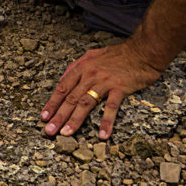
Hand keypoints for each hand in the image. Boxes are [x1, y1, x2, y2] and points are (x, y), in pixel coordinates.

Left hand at [41, 42, 163, 139]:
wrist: (141, 51)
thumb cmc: (117, 54)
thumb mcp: (92, 55)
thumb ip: (77, 66)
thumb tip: (64, 77)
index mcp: (82, 67)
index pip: (62, 87)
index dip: (52, 103)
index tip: (43, 116)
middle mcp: (89, 75)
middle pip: (70, 98)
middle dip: (58, 115)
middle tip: (49, 130)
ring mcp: (104, 81)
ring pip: (85, 103)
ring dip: (75, 120)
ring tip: (66, 133)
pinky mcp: (119, 88)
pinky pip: (111, 107)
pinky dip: (106, 121)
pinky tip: (102, 135)